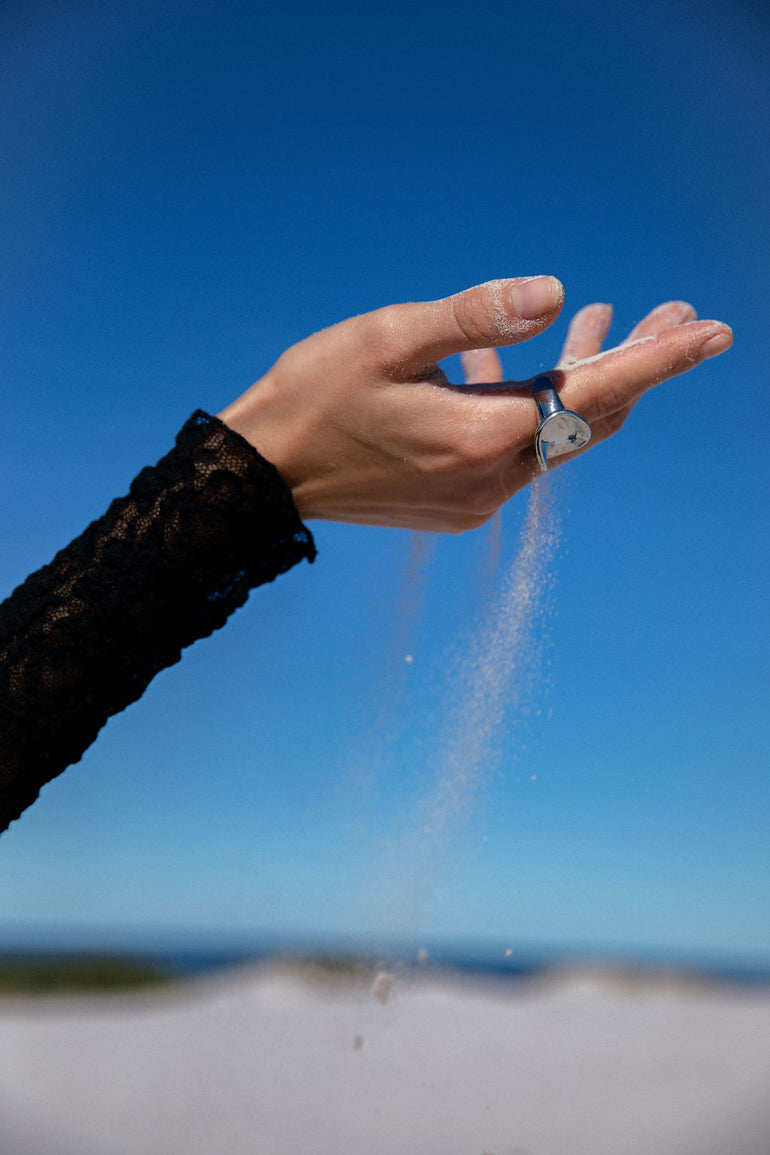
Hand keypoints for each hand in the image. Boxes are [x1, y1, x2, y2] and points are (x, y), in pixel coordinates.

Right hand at [218, 279, 731, 531]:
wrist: (262, 477)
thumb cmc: (314, 398)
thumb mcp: (388, 339)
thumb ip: (476, 317)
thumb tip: (554, 295)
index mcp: (480, 437)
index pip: (594, 392)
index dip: (658, 358)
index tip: (712, 331)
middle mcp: (490, 479)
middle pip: (589, 417)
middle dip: (632, 364)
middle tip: (671, 313)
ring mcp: (474, 499)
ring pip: (555, 433)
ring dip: (581, 379)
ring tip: (600, 320)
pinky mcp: (455, 504)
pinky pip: (518, 450)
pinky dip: (533, 405)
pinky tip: (517, 365)